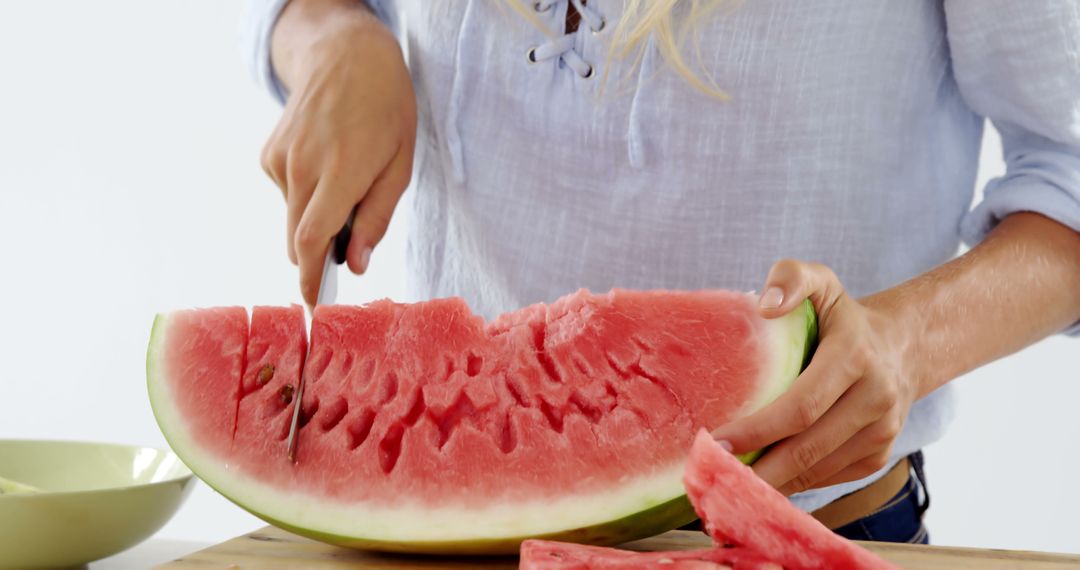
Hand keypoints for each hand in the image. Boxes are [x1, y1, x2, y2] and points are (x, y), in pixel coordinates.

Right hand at [261, 0, 416, 305]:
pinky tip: (327, 164)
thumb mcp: (400, 165)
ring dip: (316, 220)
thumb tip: (357, 263)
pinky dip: (307, 196)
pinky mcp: (269, 154)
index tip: (313, 306)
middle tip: (344, 254)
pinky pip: (287, 194)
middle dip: (317, 257)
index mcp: (340, 171)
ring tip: (347, 184)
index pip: (312, 240)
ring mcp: (280, 159)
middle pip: (298, 237)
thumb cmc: (386, 110)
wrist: (346, 55)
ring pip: (293, 217)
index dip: (310, 279)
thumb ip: (377, 217)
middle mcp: (302, 167)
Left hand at [710, 259, 920, 495]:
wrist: (902, 347)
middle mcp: (875, 397)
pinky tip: (763, 481)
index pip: (801, 406)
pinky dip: (795, 481)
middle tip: (713, 478)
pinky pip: (830, 477)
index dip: (758, 430)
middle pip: (808, 447)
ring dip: (773, 482)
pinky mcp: (879, 454)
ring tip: (728, 486)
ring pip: (818, 468)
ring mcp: (882, 431)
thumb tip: (765, 307)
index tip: (717, 443)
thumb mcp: (821, 281)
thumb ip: (791, 277)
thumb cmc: (842, 317)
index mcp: (855, 356)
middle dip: (759, 470)